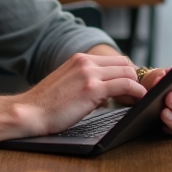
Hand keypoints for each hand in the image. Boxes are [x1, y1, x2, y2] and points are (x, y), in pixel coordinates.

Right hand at [18, 53, 146, 136]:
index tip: (133, 85)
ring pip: (127, 72)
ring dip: (138, 85)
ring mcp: (89, 74)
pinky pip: (125, 85)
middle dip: (135, 77)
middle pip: (124, 63)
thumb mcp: (68, 83)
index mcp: (79, 59)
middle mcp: (85, 62)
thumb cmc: (46, 105)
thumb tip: (106, 94)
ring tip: (142, 97)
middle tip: (141, 92)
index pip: (114, 59)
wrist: (29, 112)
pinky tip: (139, 99)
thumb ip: (86, 82)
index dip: (127, 72)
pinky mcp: (92, 89)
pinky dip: (136, 91)